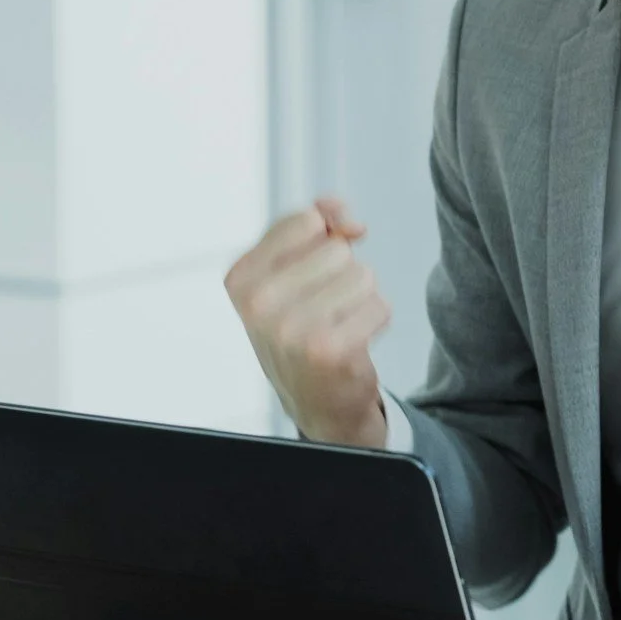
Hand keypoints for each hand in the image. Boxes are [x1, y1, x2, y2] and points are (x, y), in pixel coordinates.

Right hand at [224, 197, 391, 447]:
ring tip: (338, 324)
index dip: (326, 236)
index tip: (315, 269)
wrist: (316, 398)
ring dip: (361, 298)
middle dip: (342, 274)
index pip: (307, 221)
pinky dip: (375, 320)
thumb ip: (319, 222)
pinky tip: (353, 341)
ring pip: (362, 275)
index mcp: (240, 278)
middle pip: (338, 249)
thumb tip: (349, 222)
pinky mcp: (328, 351)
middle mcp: (258, 303)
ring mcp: (291, 329)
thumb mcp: (293, 268)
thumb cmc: (305, 324)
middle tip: (324, 308)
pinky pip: (379, 305)